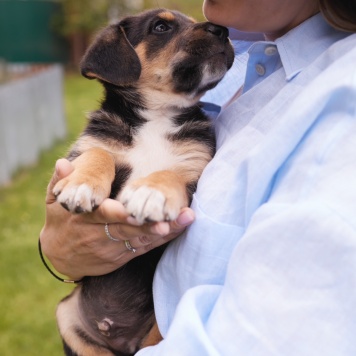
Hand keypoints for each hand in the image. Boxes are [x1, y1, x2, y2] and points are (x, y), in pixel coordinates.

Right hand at [39, 159, 194, 279]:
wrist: (60, 255)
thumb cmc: (61, 220)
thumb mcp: (54, 201)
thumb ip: (60, 181)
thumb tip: (62, 162)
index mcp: (85, 218)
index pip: (104, 215)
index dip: (120, 213)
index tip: (134, 210)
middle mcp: (100, 235)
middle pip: (129, 228)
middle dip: (152, 222)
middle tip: (174, 216)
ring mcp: (113, 248)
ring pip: (141, 239)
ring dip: (164, 230)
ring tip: (186, 219)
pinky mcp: (122, 257)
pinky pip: (144, 248)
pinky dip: (161, 239)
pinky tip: (179, 228)